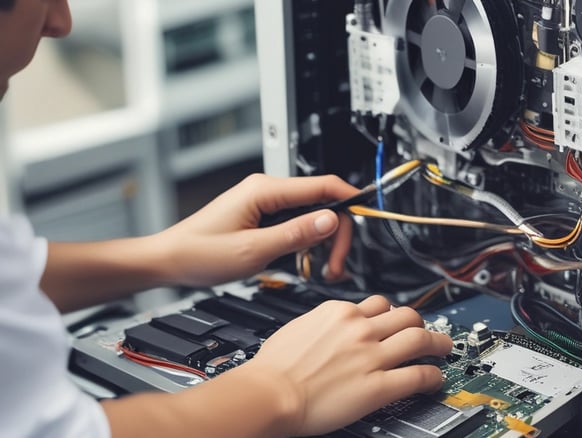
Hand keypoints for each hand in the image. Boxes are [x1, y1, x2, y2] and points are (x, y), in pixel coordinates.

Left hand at [157, 173, 358, 285]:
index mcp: (265, 191)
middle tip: (334, 266)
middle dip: (335, 234)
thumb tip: (329, 220)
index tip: (369, 215)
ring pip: (311, 217)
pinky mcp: (263, 218)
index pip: (322, 186)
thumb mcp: (253, 250)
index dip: (349, 200)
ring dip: (322, 243)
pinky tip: (305, 264)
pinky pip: (297, 225)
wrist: (169, 261)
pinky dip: (306, 245)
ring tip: (321, 271)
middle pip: (321, 204)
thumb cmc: (199, 253)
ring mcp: (265, 204)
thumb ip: (295, 234)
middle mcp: (267, 192)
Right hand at [240, 295, 452, 435]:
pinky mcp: (377, 386)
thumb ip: (323, 325)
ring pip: (419, 339)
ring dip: (437, 343)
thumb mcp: (298, 328)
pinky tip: (434, 379)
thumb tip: (332, 328)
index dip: (392, 313)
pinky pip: (417, 375)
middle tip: (426, 331)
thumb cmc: (273, 367)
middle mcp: (359, 329)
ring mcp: (371, 356)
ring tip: (444, 348)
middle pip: (405, 315)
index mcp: (339, 312)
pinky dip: (432, 376)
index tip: (396, 320)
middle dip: (420, 322)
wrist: (267, 393)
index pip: (378, 303)